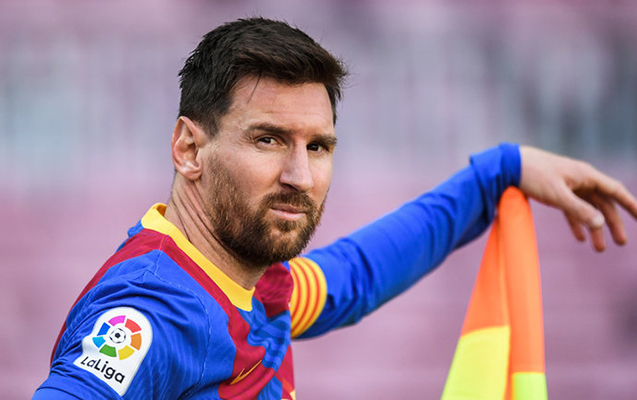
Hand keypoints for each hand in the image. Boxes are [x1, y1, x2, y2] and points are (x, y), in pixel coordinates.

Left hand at [519, 146, 636, 251]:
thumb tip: (600, 224)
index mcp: (586, 175)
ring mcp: (568, 185)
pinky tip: (580, 238)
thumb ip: (579, 210)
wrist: (508, 165)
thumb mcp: (557, 195)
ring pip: (587, 208)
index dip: (630, 204)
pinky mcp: (555, 191)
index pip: (615, 190)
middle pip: (603, 203)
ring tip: (599, 248)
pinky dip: (576, 223)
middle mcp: (580, 179)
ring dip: (594, 227)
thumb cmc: (534, 175)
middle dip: (612, 223)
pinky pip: (571, 209)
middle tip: (620, 243)